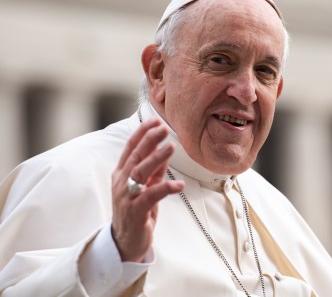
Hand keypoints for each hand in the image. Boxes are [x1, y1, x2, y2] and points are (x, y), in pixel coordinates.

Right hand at [111, 118, 184, 261]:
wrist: (125, 242)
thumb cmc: (137, 211)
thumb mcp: (146, 187)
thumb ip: (154, 170)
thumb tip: (164, 150)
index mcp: (122, 173)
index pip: (130, 148)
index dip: (142, 133)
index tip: (155, 120)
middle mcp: (122, 182)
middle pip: (135, 156)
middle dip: (149, 140)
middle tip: (164, 128)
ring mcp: (127, 197)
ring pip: (140, 173)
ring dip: (156, 158)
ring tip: (171, 147)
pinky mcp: (136, 211)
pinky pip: (151, 196)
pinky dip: (165, 188)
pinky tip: (179, 184)